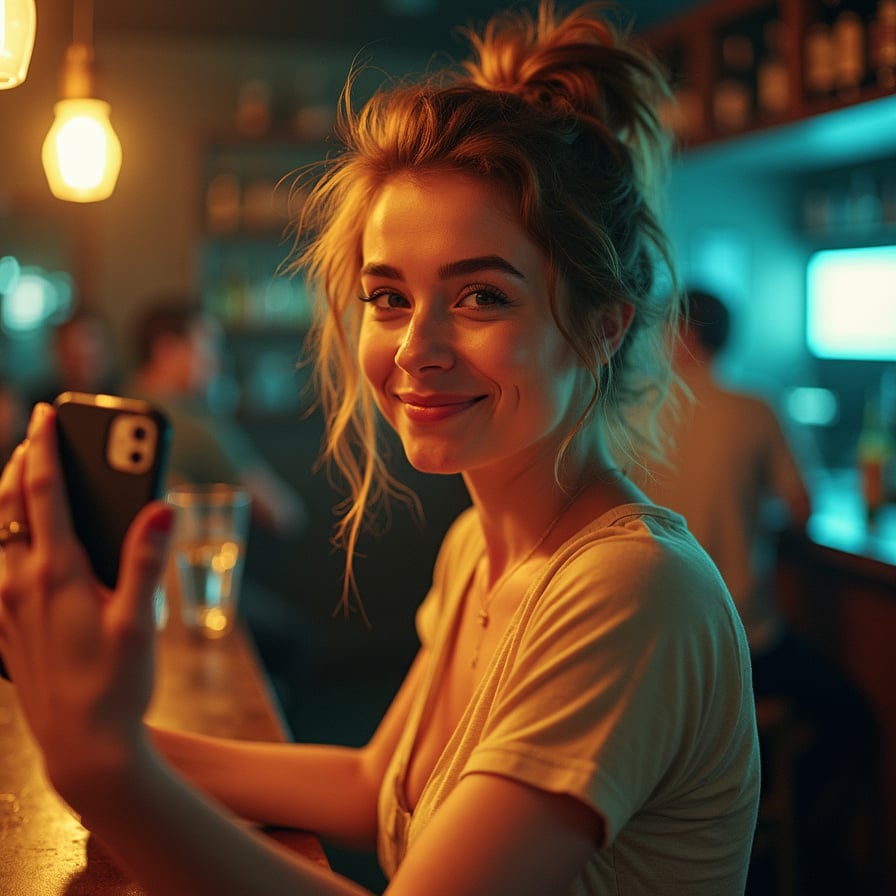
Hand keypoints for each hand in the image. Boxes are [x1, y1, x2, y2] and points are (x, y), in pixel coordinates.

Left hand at [0, 404, 172, 801]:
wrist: (83, 746)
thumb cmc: (116, 685)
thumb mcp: (140, 621)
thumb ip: (148, 560)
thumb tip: (163, 507)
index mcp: (55, 574)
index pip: (41, 494)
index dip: (43, 449)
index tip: (45, 416)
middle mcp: (19, 585)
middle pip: (6, 507)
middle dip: (19, 464)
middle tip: (35, 436)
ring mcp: (4, 609)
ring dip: (4, 500)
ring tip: (24, 478)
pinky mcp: (1, 631)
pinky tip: (14, 544)